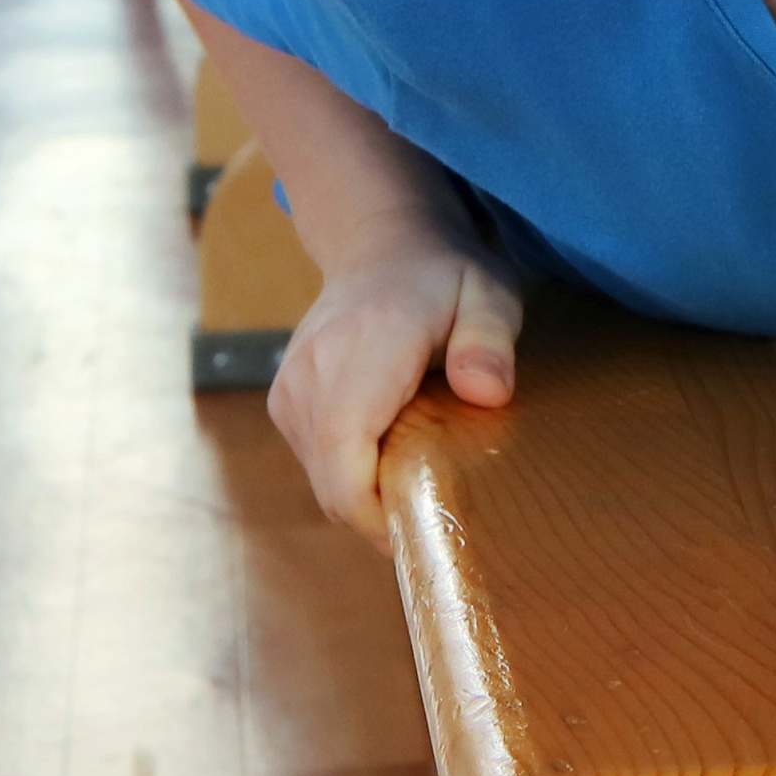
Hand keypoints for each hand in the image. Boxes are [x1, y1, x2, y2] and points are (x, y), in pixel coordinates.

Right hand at [267, 227, 521, 548]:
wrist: (383, 244)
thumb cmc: (445, 276)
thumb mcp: (490, 294)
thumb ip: (490, 340)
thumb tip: (487, 392)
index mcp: (362, 346)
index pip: (344, 453)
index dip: (375, 511)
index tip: (423, 531)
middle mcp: (311, 371)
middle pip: (334, 482)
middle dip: (384, 512)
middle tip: (441, 508)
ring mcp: (290, 388)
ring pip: (324, 480)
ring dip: (370, 492)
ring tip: (424, 468)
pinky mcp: (285, 402)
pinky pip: (317, 463)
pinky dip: (354, 473)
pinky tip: (395, 448)